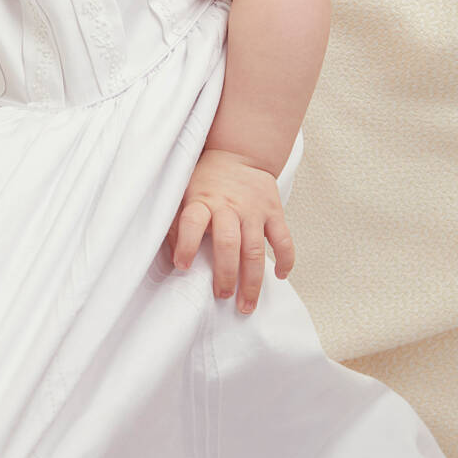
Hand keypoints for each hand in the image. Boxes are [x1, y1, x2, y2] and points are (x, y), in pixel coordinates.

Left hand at [166, 148, 294, 313]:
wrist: (238, 153)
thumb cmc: (206, 179)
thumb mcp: (184, 193)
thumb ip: (177, 222)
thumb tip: (172, 256)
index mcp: (202, 200)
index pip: (192, 222)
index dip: (186, 245)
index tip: (182, 266)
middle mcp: (228, 206)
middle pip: (228, 243)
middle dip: (225, 274)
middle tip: (222, 297)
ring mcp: (254, 210)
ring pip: (255, 249)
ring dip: (252, 281)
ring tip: (246, 305)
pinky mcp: (274, 211)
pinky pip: (283, 239)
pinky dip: (285, 260)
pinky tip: (279, 276)